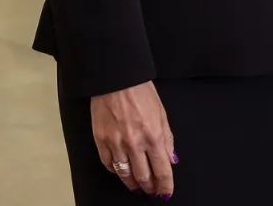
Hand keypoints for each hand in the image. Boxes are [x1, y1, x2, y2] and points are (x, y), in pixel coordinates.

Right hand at [90, 82, 177, 197]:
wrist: (116, 78)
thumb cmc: (141, 92)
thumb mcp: (162, 113)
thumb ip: (167, 139)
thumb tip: (171, 159)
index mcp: (153, 135)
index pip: (162, 170)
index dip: (165, 185)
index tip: (165, 192)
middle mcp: (134, 143)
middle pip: (143, 176)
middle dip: (149, 188)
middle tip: (151, 192)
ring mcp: (116, 143)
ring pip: (124, 174)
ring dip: (132, 184)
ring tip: (137, 187)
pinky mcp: (101, 140)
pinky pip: (108, 164)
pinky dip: (116, 171)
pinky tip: (121, 172)